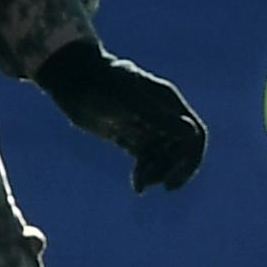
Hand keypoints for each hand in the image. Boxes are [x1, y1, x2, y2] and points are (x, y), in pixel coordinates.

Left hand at [32, 39, 207, 191]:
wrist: (72, 79)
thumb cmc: (100, 85)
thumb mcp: (129, 101)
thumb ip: (159, 117)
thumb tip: (191, 135)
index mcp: (169, 103)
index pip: (194, 135)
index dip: (191, 159)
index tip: (175, 178)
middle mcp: (163, 115)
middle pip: (182, 150)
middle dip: (174, 169)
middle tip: (164, 186)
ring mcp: (147, 125)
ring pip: (164, 157)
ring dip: (157, 172)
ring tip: (140, 184)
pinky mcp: (131, 135)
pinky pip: (147, 159)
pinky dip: (145, 173)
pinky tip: (137, 186)